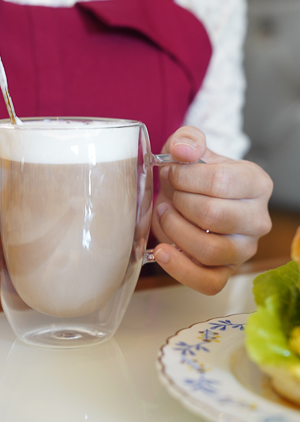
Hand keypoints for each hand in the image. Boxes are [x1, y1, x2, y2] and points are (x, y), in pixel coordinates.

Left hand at [151, 126, 272, 293]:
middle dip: (179, 203)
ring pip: (210, 250)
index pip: (220, 182)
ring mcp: (244, 249)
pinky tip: (162, 251)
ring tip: (164, 215)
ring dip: (175, 231)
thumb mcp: (191, 146)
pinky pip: (208, 282)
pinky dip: (180, 269)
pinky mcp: (227, 272)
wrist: (193, 195)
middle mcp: (258, 219)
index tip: (170, 172)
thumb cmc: (195, 173)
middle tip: (168, 196)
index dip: (185, 177)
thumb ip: (187, 139)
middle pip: (214, 216)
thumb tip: (182, 150)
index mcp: (256, 184)